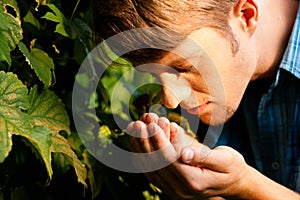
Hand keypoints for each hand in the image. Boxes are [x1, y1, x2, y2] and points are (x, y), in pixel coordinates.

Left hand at [127, 113, 249, 198]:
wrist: (232, 184)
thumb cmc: (231, 168)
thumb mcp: (226, 160)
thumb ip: (205, 157)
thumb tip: (185, 153)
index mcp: (195, 182)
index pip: (171, 160)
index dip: (161, 141)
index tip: (153, 124)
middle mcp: (180, 190)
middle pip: (156, 164)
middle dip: (146, 141)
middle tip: (139, 122)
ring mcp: (173, 190)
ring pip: (149, 168)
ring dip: (140, 146)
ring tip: (134, 127)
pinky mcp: (169, 186)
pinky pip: (150, 170)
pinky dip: (141, 154)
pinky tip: (136, 139)